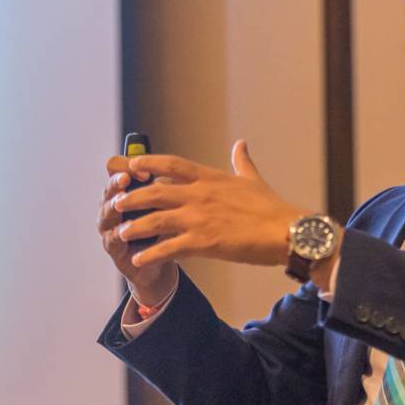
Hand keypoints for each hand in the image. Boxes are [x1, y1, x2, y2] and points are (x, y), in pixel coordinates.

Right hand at [97, 156, 176, 303]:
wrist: (165, 262)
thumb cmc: (169, 226)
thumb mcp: (174, 202)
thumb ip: (175, 183)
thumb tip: (187, 169)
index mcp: (130, 187)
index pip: (119, 167)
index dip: (128, 165)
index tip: (144, 169)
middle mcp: (117, 203)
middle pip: (109, 187)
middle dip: (116, 182)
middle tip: (125, 179)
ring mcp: (112, 225)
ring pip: (106, 211)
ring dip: (112, 206)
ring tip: (119, 202)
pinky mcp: (114, 248)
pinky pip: (113, 239)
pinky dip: (118, 235)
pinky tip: (124, 232)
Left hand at [110, 140, 309, 269]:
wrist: (287, 232)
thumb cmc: (272, 208)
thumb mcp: (253, 180)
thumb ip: (241, 162)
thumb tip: (241, 144)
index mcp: (211, 178)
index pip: (172, 164)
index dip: (148, 162)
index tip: (131, 163)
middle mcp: (200, 195)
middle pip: (155, 191)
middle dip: (132, 197)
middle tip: (117, 203)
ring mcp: (200, 218)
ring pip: (156, 219)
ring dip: (135, 226)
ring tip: (122, 233)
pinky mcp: (204, 242)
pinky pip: (169, 248)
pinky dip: (150, 255)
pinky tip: (138, 260)